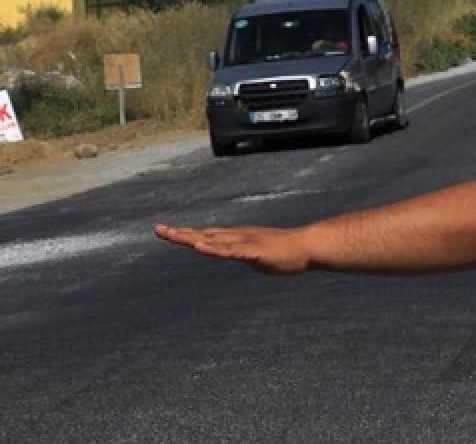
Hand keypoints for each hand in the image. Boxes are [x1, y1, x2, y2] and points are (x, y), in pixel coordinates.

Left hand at [154, 223, 309, 274]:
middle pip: (203, 235)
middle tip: (157, 229)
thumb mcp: (258, 254)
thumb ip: (244, 254)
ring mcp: (244, 242)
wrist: (307, 247)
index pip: (207, 235)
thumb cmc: (286, 252)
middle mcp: (237, 236)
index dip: (187, 233)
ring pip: (212, 240)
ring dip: (190, 238)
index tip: (167, 231)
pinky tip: (199, 247)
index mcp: (237, 238)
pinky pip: (229, 251)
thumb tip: (238, 255)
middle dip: (180, 233)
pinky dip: (213, 249)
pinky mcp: (252, 251)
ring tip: (171, 235)